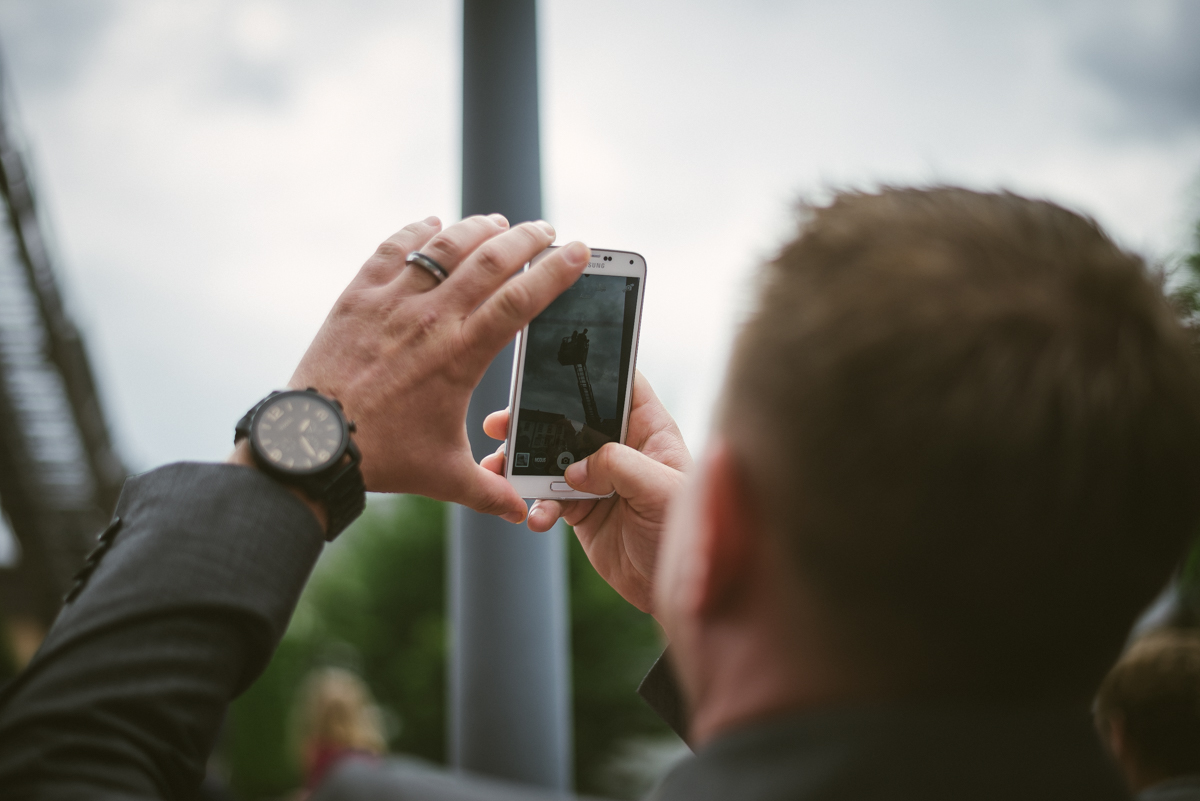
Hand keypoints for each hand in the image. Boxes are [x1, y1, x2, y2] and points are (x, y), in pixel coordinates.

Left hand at [288, 214, 589, 521]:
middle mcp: (431, 318)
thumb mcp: (444, 476)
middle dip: (527, 239)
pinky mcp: (358, 297)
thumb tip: (523, 512)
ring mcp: (392, 302)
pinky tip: (432, 225)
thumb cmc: (382, 458)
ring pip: (445, 247)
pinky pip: (393, 250)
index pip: (520, 300)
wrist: (311, 444)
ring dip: (477, 229)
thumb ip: (490, 490)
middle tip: (547, 229)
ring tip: (499, 223)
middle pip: (491, 260)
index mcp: (461, 355)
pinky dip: (417, 233)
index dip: (554, 271)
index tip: (577, 251)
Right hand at [481, 372, 690, 611]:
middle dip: (535, 420)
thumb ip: (619, 466)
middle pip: (573, 420)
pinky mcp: (582, 509)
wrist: (674, 589)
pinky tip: (534, 519)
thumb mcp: (662, 490)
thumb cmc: (686, 534)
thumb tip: (574, 468)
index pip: (621, 387)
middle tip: (502, 423)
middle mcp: (622, 449)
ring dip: (522, 464)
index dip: (592, 373)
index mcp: (650, 431)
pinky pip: (548, 500)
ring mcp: (599, 479)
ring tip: (497, 470)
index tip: (551, 368)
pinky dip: (535, 507)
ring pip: (551, 459)